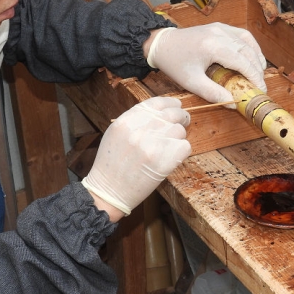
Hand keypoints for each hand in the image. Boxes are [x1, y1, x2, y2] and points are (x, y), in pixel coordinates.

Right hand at [82, 97, 190, 217]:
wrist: (108, 191)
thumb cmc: (112, 164)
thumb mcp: (116, 133)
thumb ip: (136, 119)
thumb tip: (161, 111)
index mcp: (127, 120)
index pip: (157, 102)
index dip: (170, 103)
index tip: (176, 107)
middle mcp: (140, 129)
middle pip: (173, 114)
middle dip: (181, 118)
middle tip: (183, 123)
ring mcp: (152, 145)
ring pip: (180, 131)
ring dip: (178, 138)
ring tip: (167, 148)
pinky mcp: (163, 161)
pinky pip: (185, 147)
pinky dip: (181, 152)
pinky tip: (171, 158)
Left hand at [145, 23, 266, 104]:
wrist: (162, 44)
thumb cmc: (175, 64)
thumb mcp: (192, 83)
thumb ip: (213, 94)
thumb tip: (234, 103)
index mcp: (213, 46)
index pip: (242, 61)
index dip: (254, 76)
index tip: (260, 90)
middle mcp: (220, 34)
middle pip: (248, 51)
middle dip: (257, 69)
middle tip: (260, 86)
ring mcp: (220, 28)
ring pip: (248, 41)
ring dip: (256, 57)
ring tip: (259, 73)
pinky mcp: (219, 27)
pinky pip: (241, 35)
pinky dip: (250, 46)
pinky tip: (252, 58)